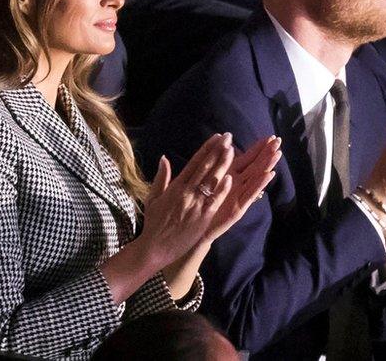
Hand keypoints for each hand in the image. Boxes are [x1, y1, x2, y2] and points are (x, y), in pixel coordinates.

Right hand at [139, 133, 235, 268]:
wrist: (155, 248)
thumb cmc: (154, 224)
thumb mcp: (153, 198)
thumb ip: (161, 177)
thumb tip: (164, 158)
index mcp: (176, 186)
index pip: (194, 162)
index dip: (207, 148)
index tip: (217, 137)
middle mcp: (187, 192)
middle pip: (205, 167)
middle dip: (218, 151)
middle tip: (229, 137)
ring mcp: (196, 204)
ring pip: (212, 181)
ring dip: (223, 165)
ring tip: (232, 151)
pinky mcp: (203, 217)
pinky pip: (214, 200)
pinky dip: (222, 189)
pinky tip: (230, 178)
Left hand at [201, 135, 280, 242]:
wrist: (196, 230)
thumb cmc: (200, 205)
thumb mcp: (206, 180)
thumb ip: (215, 163)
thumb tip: (222, 141)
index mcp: (230, 175)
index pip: (248, 158)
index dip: (259, 147)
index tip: (270, 136)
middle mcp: (239, 184)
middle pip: (256, 165)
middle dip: (267, 153)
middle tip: (278, 140)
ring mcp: (240, 195)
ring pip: (256, 177)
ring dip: (267, 165)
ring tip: (277, 153)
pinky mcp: (239, 208)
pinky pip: (250, 194)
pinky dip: (260, 183)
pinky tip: (269, 174)